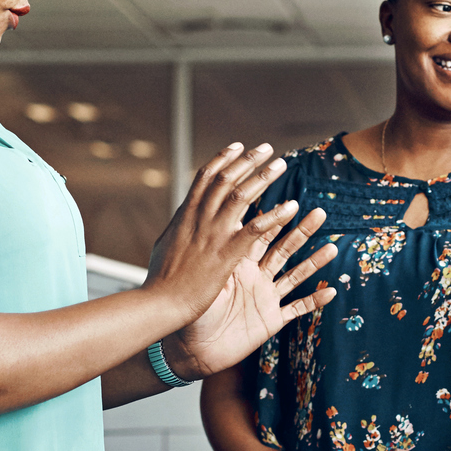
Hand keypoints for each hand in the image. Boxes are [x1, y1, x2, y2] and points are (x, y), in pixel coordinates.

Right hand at [146, 144, 295, 315]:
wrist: (159, 303)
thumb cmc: (160, 280)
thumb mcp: (165, 245)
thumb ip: (178, 228)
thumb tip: (181, 218)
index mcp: (185, 214)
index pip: (205, 177)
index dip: (223, 159)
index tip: (238, 146)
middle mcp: (199, 218)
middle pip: (226, 179)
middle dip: (247, 160)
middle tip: (266, 148)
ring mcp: (213, 234)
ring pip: (241, 195)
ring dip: (263, 177)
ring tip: (281, 165)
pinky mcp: (226, 254)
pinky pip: (256, 229)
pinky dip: (275, 215)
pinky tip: (291, 207)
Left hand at [165, 207, 337, 379]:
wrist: (192, 350)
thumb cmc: (191, 314)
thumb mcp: (206, 281)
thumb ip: (218, 257)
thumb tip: (223, 228)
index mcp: (238, 264)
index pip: (260, 235)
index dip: (276, 219)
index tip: (290, 201)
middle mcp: (255, 277)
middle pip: (284, 249)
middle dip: (302, 232)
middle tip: (320, 213)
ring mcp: (265, 298)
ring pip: (295, 275)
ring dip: (314, 263)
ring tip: (333, 248)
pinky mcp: (271, 320)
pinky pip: (296, 309)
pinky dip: (314, 301)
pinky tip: (332, 292)